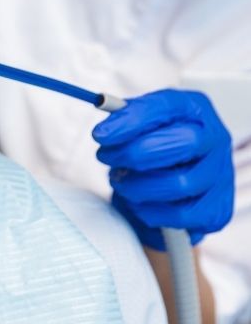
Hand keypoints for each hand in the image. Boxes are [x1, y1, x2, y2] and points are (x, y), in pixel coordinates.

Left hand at [93, 89, 233, 249]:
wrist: (172, 180)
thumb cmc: (152, 143)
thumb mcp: (136, 122)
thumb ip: (122, 119)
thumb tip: (104, 133)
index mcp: (194, 108)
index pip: (167, 107)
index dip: (132, 121)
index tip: (100, 135)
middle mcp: (215, 138)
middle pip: (184, 143)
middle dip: (136, 153)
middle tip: (107, 157)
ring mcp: (221, 175)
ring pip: (180, 183)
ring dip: (138, 186)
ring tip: (120, 181)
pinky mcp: (218, 210)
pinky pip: (181, 215)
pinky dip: (151, 211)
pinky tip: (138, 202)